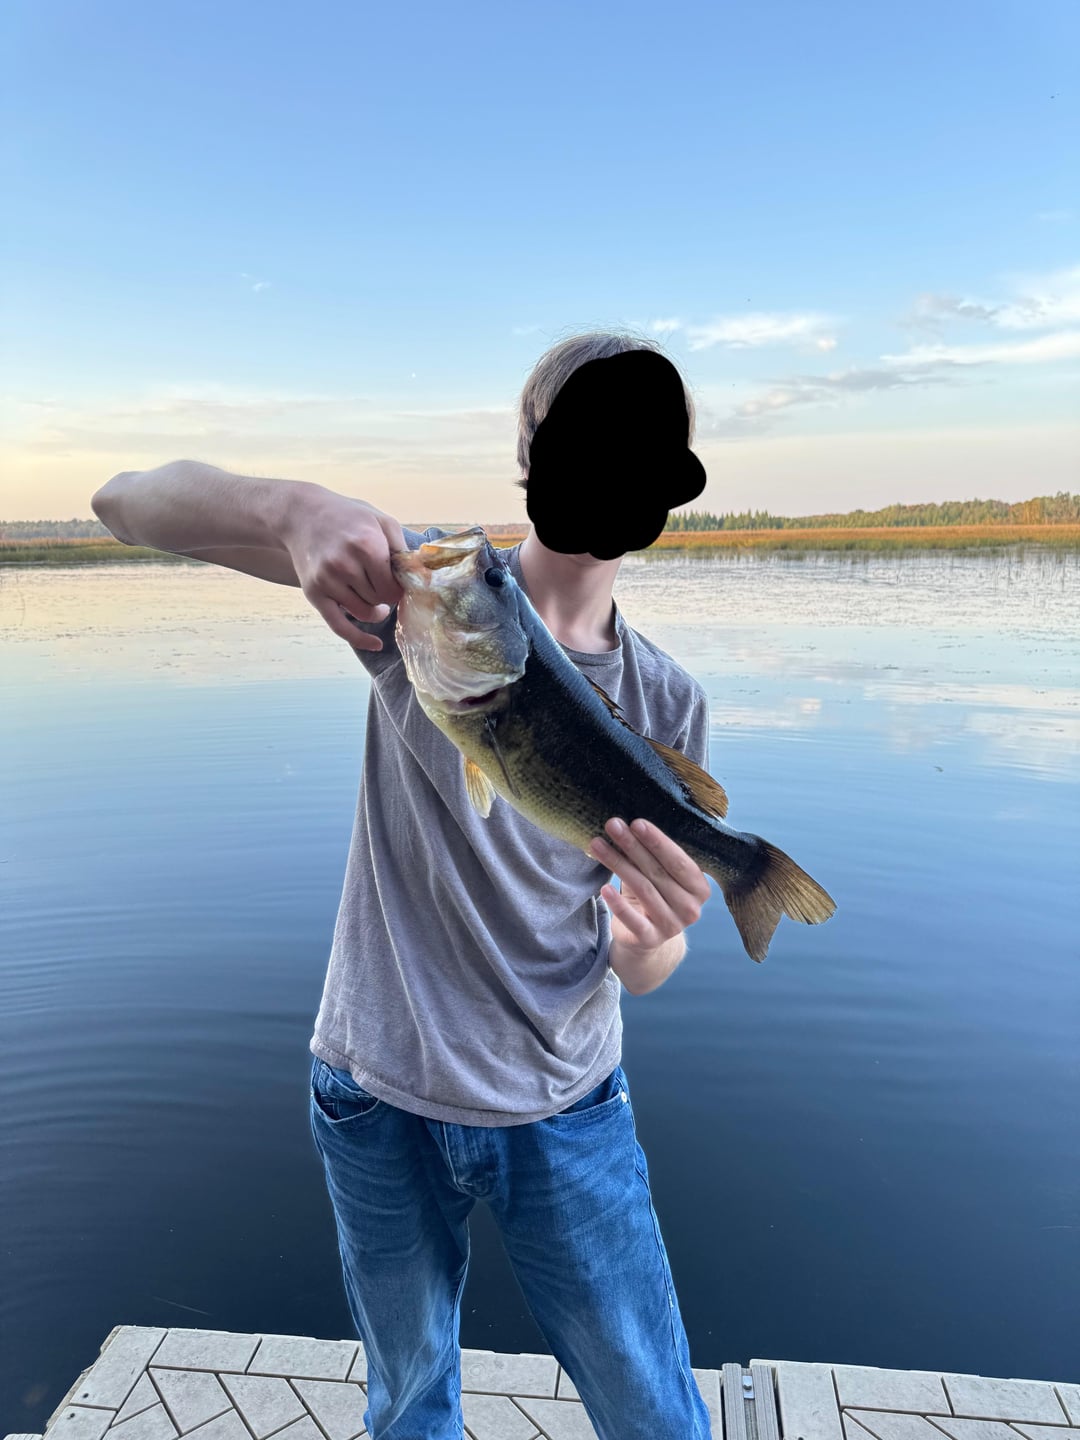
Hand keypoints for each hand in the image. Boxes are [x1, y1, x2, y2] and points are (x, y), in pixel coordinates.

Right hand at [282, 486, 406, 649]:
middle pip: (380, 599)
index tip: (398, 582)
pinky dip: (360, 639)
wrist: (302, 514)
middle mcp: (345, 565)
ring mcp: (327, 581)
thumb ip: (401, 548)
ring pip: (364, 613)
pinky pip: (339, 626)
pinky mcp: (314, 593)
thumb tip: (420, 576)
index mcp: (366, 545)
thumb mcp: (380, 520)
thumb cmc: (347, 516)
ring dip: (374, 610)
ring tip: (374, 596)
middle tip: (380, 581)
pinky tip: (375, 644)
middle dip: (385, 595)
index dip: (400, 587)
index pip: (394, 586)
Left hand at [588, 816, 710, 957]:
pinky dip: (618, 904)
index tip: (636, 823)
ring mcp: (672, 926)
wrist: (646, 938)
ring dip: (618, 864)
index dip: (657, 841)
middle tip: (613, 826)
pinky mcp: (650, 939)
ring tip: (597, 845)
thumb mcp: (660, 875)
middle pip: (657, 872)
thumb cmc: (655, 894)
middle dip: (633, 846)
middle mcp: (690, 909)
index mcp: (700, 888)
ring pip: (642, 889)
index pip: (678, 861)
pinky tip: (603, 888)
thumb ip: (653, 855)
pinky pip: (632, 919)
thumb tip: (629, 825)